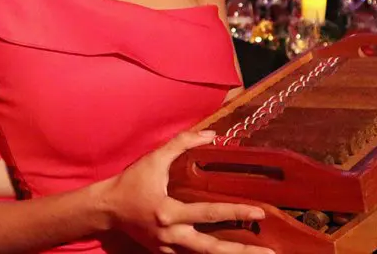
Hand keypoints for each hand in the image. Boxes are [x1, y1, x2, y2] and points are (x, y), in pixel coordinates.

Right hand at [101, 131, 272, 253]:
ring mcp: (167, 247)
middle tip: (269, 252)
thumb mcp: (154, 159)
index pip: (208, 214)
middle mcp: (170, 234)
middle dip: (241, 251)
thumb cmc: (131, 182)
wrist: (107, 208)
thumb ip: (181, 144)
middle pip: (212, 248)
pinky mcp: (164, 252)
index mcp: (168, 212)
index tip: (259, 213)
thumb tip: (211, 134)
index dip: (235, 212)